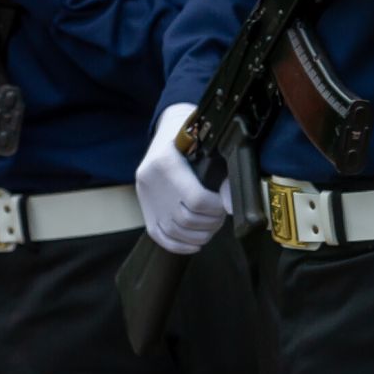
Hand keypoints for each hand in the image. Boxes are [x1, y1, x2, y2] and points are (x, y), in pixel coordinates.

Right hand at [136, 103, 227, 254]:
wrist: (167, 128)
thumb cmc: (192, 135)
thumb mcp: (206, 145)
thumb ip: (221, 173)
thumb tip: (230, 202)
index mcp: (166, 162)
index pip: (196, 199)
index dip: (217, 207)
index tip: (227, 205)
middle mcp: (150, 180)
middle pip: (186, 218)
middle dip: (210, 223)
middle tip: (221, 216)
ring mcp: (145, 196)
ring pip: (174, 230)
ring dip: (199, 235)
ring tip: (211, 227)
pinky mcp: (144, 206)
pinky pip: (159, 235)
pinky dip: (179, 244)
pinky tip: (195, 243)